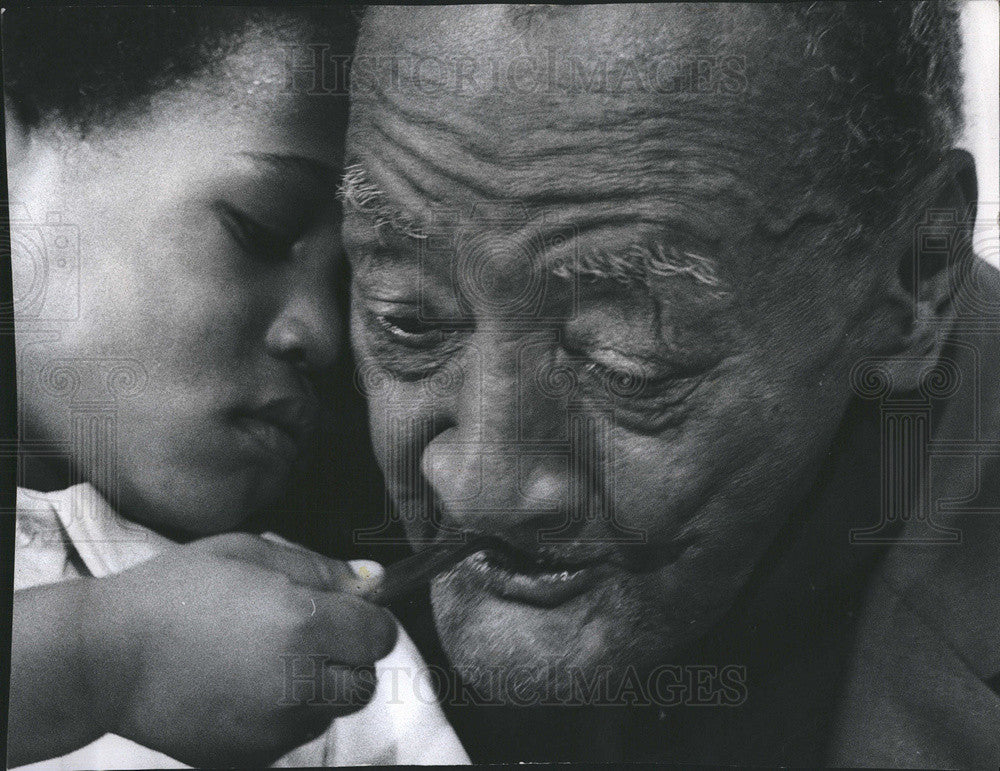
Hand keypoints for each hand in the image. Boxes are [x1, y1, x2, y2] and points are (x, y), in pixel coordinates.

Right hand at [81, 533, 396, 766]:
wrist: (106, 656)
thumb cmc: (175, 590)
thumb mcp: (249, 553)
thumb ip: (320, 569)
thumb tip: (374, 580)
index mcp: (302, 626)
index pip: (380, 636)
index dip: (367, 619)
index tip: (345, 611)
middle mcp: (297, 684)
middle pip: (364, 681)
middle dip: (348, 658)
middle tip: (307, 635)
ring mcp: (274, 728)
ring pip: (331, 711)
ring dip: (318, 687)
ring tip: (267, 660)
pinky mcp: (250, 757)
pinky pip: (293, 735)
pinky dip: (285, 715)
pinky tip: (245, 687)